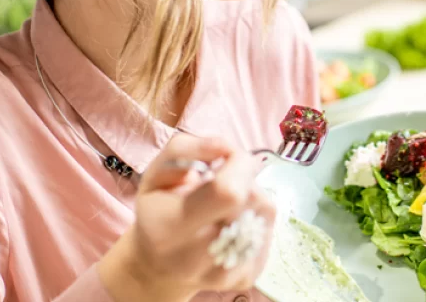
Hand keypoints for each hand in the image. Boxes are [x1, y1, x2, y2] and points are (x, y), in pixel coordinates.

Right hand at [99, 134, 275, 301]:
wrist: (158, 267)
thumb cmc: (157, 211)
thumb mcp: (156, 172)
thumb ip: (186, 149)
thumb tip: (226, 147)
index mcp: (170, 227)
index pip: (228, 192)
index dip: (238, 164)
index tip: (227, 157)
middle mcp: (197, 257)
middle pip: (253, 199)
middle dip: (244, 178)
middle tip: (223, 180)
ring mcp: (225, 273)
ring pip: (265, 212)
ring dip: (251, 196)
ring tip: (226, 203)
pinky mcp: (246, 278)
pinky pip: (269, 230)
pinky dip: (256, 217)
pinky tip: (234, 220)